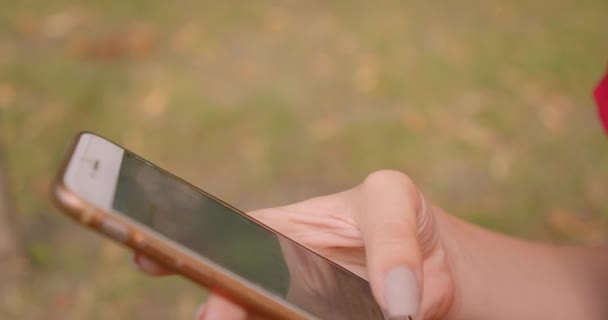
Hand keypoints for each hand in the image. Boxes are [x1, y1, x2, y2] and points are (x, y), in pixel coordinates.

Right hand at [134, 170, 455, 318]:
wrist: (444, 270)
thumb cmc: (408, 219)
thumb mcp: (396, 201)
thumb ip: (390, 241)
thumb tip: (393, 307)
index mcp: (280, 232)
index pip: (221, 238)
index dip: (181, 247)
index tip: (147, 255)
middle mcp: (280, 278)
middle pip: (235, 296)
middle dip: (218, 306)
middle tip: (216, 315)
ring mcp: (299, 313)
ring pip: (265, 318)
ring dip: (254, 318)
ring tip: (256, 316)